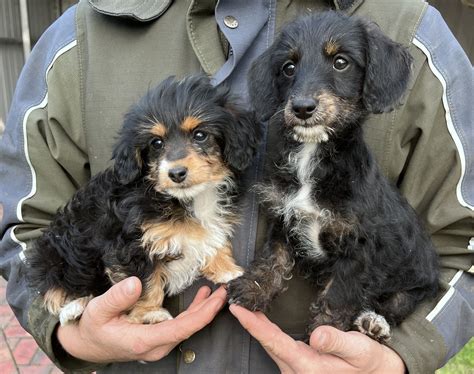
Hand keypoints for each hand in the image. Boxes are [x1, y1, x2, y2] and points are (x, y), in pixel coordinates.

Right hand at [57, 277, 226, 362]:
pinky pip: (182, 325)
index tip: (217, 300)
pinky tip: (202, 298)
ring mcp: (159, 343)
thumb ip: (116, 298)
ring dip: (204, 309)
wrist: (87, 344)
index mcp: (144, 340)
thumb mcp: (98, 310)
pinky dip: (194, 311)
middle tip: (226, 290)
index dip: (202, 314)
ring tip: (218, 291)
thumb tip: (135, 283)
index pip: (181, 329)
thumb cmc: (92, 328)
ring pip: (188, 327)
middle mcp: (156, 345)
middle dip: (210, 310)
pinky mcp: (158, 337)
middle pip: (190, 328)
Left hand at [229, 304, 405, 373]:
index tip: (237, 310)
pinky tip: (260, 319)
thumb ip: (337, 342)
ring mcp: (295, 368)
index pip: (274, 341)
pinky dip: (266, 330)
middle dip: (249, 321)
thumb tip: (316, 336)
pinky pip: (276, 345)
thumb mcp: (358, 350)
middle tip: (235, 299)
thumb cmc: (368, 363)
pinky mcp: (297, 364)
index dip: (253, 324)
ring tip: (243, 306)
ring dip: (256, 325)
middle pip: (266, 342)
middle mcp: (296, 369)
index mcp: (308, 367)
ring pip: (270, 344)